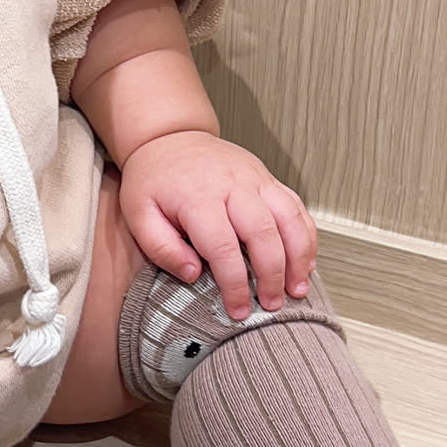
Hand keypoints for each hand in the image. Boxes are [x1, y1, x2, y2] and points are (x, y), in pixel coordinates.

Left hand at [119, 130, 316, 319]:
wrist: (170, 136)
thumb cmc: (154, 179)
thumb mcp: (139, 214)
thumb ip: (162, 247)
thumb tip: (193, 275)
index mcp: (198, 197)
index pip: (223, 247)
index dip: (235, 284)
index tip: (238, 310)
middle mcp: (232, 185)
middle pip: (264, 234)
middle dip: (272, 275)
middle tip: (272, 305)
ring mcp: (255, 179)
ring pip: (289, 218)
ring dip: (299, 256)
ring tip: (297, 288)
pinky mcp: (268, 178)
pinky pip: (296, 206)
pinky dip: (307, 235)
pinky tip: (306, 261)